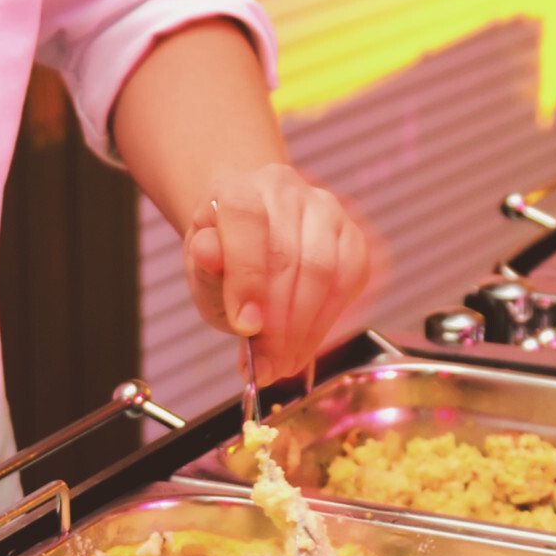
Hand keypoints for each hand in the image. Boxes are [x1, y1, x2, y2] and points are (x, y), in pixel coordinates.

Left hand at [184, 163, 371, 383]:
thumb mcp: (201, 268)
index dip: (247, 278)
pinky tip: (307, 344)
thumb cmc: (225, 255)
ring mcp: (326, 210)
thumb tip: (208, 253)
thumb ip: (206, 269)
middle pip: (290, 257)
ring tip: (284, 362)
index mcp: (240, 190)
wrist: (251, 237)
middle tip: (267, 366)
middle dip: (278, 323)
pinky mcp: (353, 237)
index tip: (245, 328)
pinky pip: (350, 281)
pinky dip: (330, 320)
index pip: (247, 223)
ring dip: (305, 328)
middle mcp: (287, 191)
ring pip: (325, 271)